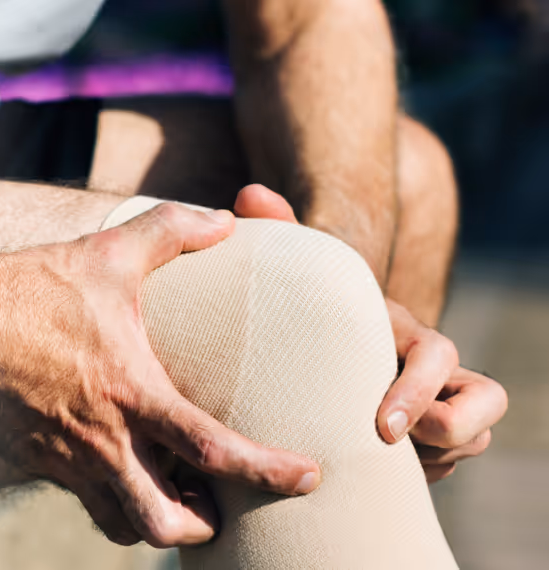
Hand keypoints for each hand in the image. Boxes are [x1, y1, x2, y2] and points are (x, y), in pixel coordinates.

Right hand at [0, 203, 320, 547]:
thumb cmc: (29, 286)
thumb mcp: (106, 252)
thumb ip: (171, 230)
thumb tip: (227, 219)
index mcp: (131, 393)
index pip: (213, 451)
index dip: (268, 471)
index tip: (309, 476)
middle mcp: (101, 441)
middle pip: (166, 523)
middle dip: (204, 526)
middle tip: (220, 502)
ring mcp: (64, 459)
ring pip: (121, 526)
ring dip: (156, 520)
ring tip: (173, 492)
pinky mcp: (34, 461)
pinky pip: (83, 499)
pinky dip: (111, 497)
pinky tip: (118, 466)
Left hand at [234, 184, 507, 481]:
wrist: (298, 354)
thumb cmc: (291, 313)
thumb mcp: (286, 279)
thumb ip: (277, 234)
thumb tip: (250, 195)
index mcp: (399, 332)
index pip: (441, 357)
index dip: (421, 392)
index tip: (381, 427)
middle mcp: (428, 368)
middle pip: (482, 404)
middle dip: (445, 433)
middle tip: (386, 447)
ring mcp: (433, 405)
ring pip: (467, 440)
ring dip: (429, 457)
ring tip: (369, 457)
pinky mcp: (425, 440)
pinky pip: (443, 466)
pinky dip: (417, 473)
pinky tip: (365, 470)